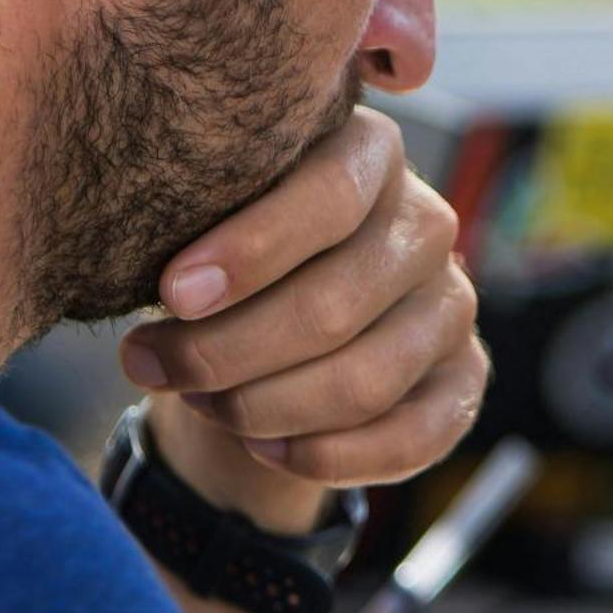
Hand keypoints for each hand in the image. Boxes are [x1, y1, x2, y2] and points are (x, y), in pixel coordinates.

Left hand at [117, 107, 487, 531]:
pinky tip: (261, 448)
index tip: (171, 295)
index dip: (251, 251)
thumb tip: (162, 291)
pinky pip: (410, 437)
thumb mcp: (206, 214)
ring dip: (263, 407)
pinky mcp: (464, 379)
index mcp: (371, 155)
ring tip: (196, 402)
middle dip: (227, 349)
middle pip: (337, 304)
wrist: (269, 321)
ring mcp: (452, 306)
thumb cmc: (223, 254)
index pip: (330, 198)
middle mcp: (427, 225)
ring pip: (366, 379)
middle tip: (148, 364)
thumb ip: (194, 219)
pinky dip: (326, 456)